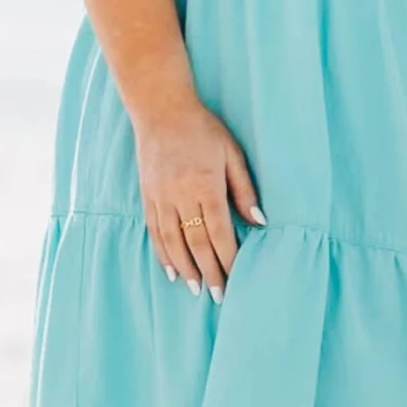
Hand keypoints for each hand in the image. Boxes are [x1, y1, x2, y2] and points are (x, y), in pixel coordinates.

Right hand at [134, 96, 264, 299]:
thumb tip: (259, 222)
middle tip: (218, 295)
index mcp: (205, 185)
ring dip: (185, 268)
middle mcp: (181, 196)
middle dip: (208, 272)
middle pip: (195, 243)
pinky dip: (163, 254)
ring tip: (196, 289)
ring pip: (172, 242)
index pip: (219, 232)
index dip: (228, 258)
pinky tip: (171, 271)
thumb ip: (245, 190)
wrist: (161, 110)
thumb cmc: (203, 130)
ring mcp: (161, 198)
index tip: (236, 278)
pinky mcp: (148, 196)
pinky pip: (155, 232)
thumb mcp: (232, 153)